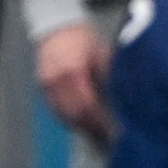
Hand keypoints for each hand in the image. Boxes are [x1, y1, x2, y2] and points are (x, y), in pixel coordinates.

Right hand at [36, 24, 113, 139]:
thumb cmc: (83, 40)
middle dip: (94, 128)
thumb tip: (125, 102)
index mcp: (73, 71)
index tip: (117, 131)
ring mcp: (46, 85)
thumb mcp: (102, 55)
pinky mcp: (42, 88)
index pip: (88, 105)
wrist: (56, 28)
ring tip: (101, 136)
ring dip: (83, 127)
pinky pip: (57, 110)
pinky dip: (71, 119)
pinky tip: (85, 125)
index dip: (102, 121)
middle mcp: (56, 80)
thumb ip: (110, 78)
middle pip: (76, 113)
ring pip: (65, 115)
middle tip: (112, 138)